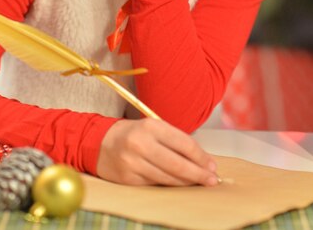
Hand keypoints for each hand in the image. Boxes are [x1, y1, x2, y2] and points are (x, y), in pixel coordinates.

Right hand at [96, 118, 218, 185]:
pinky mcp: (128, 179)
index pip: (183, 143)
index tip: (212, 165)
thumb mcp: (153, 128)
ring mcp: (133, 163)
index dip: (201, 156)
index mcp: (150, 126)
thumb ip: (174, 140)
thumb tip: (201, 159)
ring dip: (186, 182)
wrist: (101, 143)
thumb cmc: (133, 134)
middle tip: (212, 180)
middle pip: (177, 164)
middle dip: (198, 173)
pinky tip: (179, 185)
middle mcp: (141, 143)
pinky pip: (155, 184)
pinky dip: (169, 185)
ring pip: (168, 177)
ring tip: (199, 183)